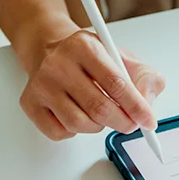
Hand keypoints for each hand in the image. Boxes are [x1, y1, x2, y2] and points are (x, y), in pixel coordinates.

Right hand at [19, 29, 164, 140]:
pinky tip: (77, 114)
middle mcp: (58, 64)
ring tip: (100, 114)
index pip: (116, 84)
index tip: (148, 121)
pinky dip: (74, 131)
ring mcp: (41, 84)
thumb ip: (145, 77)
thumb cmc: (91, 58)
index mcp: (85, 46)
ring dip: (98, 127)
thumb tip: (146, 104)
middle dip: (122, 122)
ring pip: (79, 123)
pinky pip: (59, 132)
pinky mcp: (30, 103)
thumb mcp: (123, 58)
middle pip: (99, 108)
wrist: (51, 49)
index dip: (137, 107)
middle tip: (131, 124)